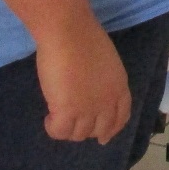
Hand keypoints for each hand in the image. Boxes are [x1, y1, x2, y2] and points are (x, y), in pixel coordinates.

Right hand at [35, 19, 130, 144]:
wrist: (69, 32)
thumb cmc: (85, 38)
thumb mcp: (106, 63)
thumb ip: (103, 81)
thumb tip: (90, 91)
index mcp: (119, 87)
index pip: (121, 117)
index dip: (112, 129)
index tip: (103, 137)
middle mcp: (107, 102)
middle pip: (99, 130)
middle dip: (87, 132)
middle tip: (72, 125)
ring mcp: (88, 109)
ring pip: (78, 134)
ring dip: (68, 129)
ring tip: (57, 117)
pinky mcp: (67, 111)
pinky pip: (59, 131)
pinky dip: (53, 128)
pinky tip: (48, 118)